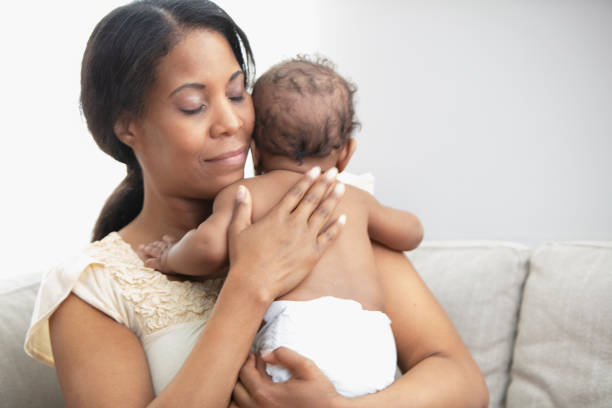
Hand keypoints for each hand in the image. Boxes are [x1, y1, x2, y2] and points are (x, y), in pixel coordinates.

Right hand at [139, 235, 176, 272]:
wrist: (183, 255)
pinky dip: (167, 238)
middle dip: (147, 248)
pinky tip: (164, 237)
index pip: (151, 258)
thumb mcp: (163, 267)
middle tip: (141, 246)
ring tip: (151, 243)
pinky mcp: (175, 243)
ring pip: (160, 244)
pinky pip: (169, 240)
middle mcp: (162, 252)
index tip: (142, 254)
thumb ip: (154, 264)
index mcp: (159, 260)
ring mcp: (168, 247)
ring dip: (155, 244)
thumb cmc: (174, 264)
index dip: (146, 256)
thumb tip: (146, 263)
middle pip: (153, 250)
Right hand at [226, 167, 345, 301]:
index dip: (307, 180)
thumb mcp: (237, 229)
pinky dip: (337, 227)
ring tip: (341, 187)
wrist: (254, 284)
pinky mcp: (313, 254)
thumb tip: (241, 189)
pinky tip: (344, 218)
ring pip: (323, 214)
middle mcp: (293, 224)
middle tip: (334, 172)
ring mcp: (305, 239)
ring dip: (333, 199)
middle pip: (313, 199)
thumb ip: (241, 207)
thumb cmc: (242, 258)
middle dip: (324, 183)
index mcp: (277, 216)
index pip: (296, 193)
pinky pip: (328, 237)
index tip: (316, 170)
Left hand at [230, 348, 340, 407]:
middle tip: (254, 365)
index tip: (255, 355)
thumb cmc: (320, 394)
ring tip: (254, 381)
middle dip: (241, 374)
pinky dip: (245, 402)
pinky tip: (260, 394)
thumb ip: (286, 355)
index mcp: (266, 394)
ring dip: (240, 391)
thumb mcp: (307, 368)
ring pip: (235, 405)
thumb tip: (266, 354)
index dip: (247, 361)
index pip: (243, 373)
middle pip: (234, 389)